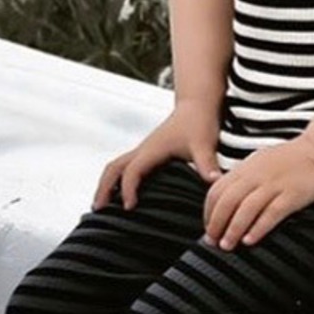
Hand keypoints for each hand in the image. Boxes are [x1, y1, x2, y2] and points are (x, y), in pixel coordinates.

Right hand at [92, 99, 220, 210]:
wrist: (198, 103)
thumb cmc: (200, 121)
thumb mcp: (205, 144)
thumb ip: (207, 164)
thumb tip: (215, 182)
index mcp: (152, 149)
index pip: (132, 172)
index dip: (128, 189)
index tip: (129, 208)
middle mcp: (143, 149)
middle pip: (113, 168)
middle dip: (104, 188)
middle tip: (98, 210)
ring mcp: (144, 149)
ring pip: (116, 166)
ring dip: (106, 183)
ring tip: (102, 205)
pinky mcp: (148, 150)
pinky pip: (125, 165)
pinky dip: (116, 178)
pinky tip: (121, 192)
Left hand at [203, 142, 313, 249]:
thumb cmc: (291, 159)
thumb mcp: (260, 162)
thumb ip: (242, 178)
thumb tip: (223, 202)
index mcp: (247, 167)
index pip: (216, 191)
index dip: (208, 212)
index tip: (208, 228)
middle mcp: (257, 175)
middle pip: (227, 201)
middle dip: (216, 224)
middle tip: (213, 242)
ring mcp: (275, 184)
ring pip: (246, 209)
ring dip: (233, 230)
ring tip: (228, 245)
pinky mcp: (292, 194)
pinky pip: (271, 213)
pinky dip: (258, 228)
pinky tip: (250, 240)